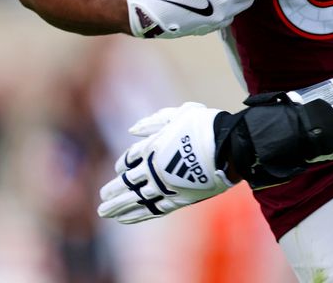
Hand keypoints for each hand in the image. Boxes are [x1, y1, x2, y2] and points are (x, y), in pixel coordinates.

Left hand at [98, 102, 230, 223]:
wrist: (230, 147)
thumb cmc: (207, 126)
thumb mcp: (180, 114)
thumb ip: (155, 122)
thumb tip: (132, 130)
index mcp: (153, 146)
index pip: (129, 159)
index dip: (122, 164)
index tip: (119, 169)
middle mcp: (154, 169)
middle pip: (127, 183)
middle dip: (113, 191)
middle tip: (102, 199)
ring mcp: (165, 186)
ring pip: (135, 200)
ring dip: (118, 207)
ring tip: (104, 212)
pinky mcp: (178, 199)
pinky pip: (152, 210)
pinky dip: (137, 215)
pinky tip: (126, 219)